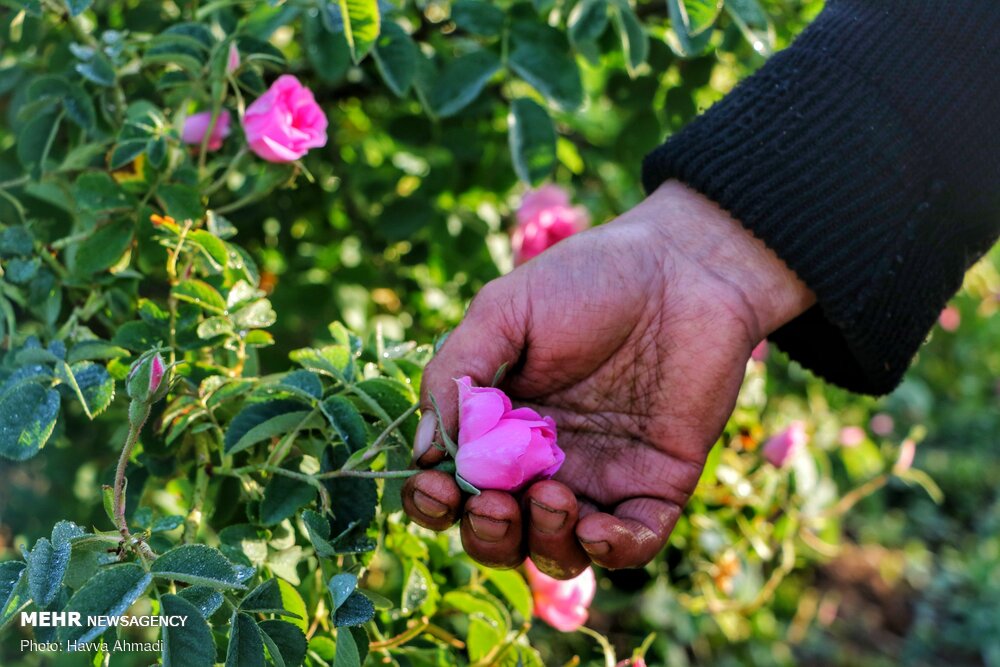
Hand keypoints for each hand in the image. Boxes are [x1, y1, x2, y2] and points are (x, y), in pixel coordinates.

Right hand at [402, 181, 813, 577]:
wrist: (684, 266)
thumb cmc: (587, 279)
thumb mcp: (504, 311)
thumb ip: (458, 374)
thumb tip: (421, 450)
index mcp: (498, 425)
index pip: (452, 485)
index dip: (434, 500)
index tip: (435, 482)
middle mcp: (542, 462)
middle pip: (498, 531)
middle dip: (485, 532)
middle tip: (493, 502)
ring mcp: (599, 477)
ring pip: (558, 549)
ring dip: (542, 542)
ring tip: (551, 497)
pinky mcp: (656, 485)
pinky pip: (633, 544)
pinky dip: (612, 551)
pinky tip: (598, 529)